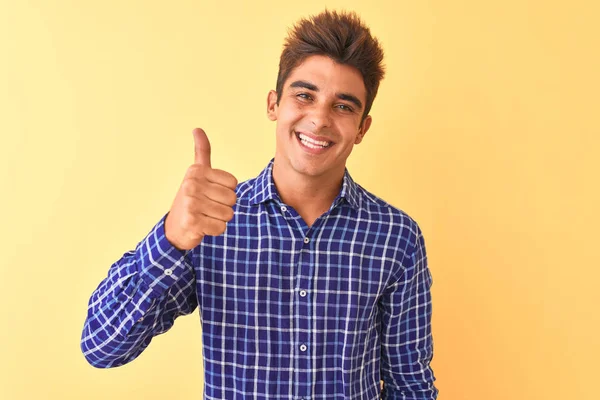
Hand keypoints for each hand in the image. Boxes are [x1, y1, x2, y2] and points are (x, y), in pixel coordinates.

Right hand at [165, 128, 237, 249]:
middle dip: (225, 207)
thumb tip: (197, 128)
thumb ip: (201, 152)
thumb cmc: (192, 199)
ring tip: (205, 216)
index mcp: (196, 171)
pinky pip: (221, 227)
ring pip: (228, 214)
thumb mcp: (197, 173)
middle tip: (208, 207)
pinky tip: (203, 226)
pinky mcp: (192, 221)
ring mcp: (190, 203)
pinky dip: (215, 230)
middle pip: (232, 199)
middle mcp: (191, 184)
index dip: (226, 192)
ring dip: (220, 219)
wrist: (175, 227)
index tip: (210, 193)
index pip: (233, 183)